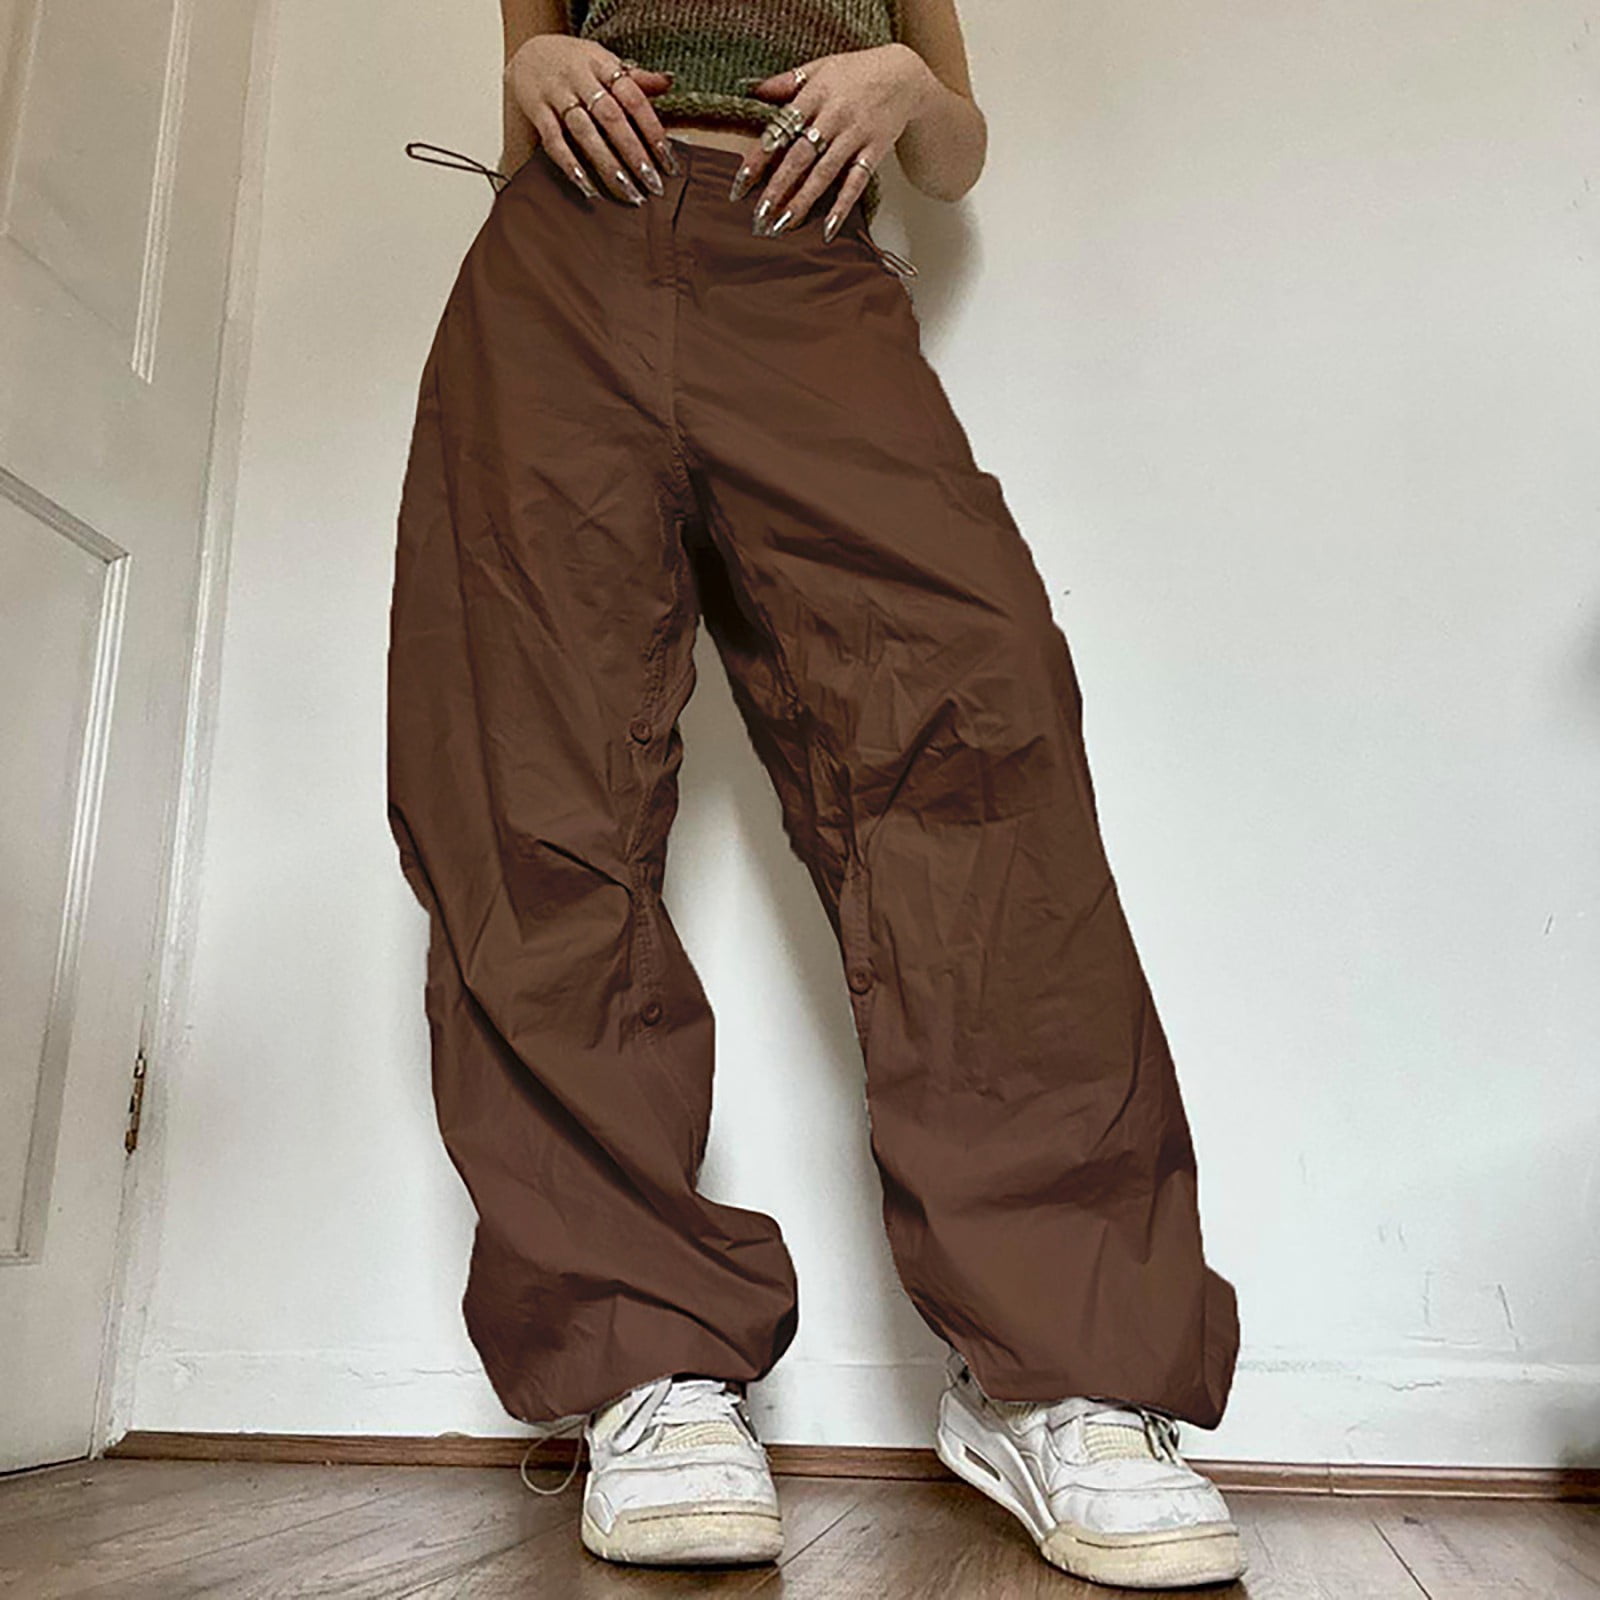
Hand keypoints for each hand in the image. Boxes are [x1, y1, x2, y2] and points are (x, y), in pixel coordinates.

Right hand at [505, 33, 679, 204]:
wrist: (527, 51)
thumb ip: (635, 77)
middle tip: (652, 183)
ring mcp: (556, 94)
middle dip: (633, 152)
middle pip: (611, 117)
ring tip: (627, 191)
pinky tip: (587, 187)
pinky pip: (553, 140)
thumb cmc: (575, 63)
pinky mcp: (537, 110)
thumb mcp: (605, 61)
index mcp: (602, 63)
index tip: (668, 161)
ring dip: (607, 164)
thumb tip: (668, 81)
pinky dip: (570, 164)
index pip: (633, 97)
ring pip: (584, 132)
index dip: (652, 129)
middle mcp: (579, 77)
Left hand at [730, 43, 935, 238]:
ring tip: (782, 226)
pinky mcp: (874, 151)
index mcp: (815, 93)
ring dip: (802, 201)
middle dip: (777, 188)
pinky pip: (856, 182)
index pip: (780, 128)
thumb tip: (752, 91)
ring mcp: (855, 135)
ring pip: (824, 173)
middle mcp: (834, 115)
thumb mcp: (820, 67)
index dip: (759, 157)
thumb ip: (787, 82)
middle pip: (800, 156)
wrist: (905, 75)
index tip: (739, 184)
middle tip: (758, 216)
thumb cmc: (855, 72)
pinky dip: (842, 207)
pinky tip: (827, 230)